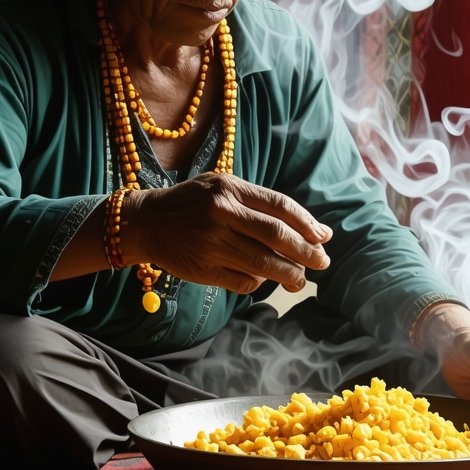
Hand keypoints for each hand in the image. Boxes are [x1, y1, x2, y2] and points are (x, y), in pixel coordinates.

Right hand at [121, 172, 331, 293]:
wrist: (146, 222)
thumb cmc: (191, 202)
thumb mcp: (220, 187)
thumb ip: (257, 202)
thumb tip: (306, 227)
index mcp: (229, 189)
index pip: (279, 206)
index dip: (307, 223)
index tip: (324, 236)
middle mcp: (221, 214)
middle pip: (277, 236)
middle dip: (307, 251)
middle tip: (322, 262)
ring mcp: (212, 243)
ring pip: (264, 263)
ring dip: (290, 274)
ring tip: (301, 279)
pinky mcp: (204, 269)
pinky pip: (244, 281)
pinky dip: (260, 283)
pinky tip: (266, 279)